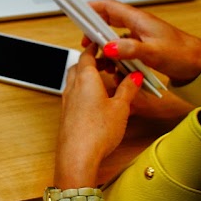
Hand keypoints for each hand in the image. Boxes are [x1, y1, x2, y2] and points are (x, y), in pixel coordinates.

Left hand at [54, 45, 141, 188]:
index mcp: (85, 78)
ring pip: (75, 81)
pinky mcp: (66, 115)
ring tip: (105, 81)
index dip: (95, 47)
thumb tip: (134, 77)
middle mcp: (72, 87)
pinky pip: (74, 95)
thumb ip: (128, 89)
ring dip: (88, 77)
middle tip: (109, 63)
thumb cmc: (97, 132)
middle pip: (79, 66)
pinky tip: (97, 102)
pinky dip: (84, 92)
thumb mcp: (120, 108)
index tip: (103, 43)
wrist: (77, 157)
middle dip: (93, 61)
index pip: (87, 54)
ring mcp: (67, 102)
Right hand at [86, 0, 200, 85]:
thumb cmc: (181, 54)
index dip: (92, 7)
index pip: (109, 6)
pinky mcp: (143, 46)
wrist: (198, 64)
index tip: (78, 12)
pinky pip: (122, 47)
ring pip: (113, 34)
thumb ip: (130, 49)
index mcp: (138, 20)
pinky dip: (114, 55)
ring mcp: (140, 35)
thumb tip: (108, 47)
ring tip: (99, 59)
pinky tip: (114, 67)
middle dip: (93, 29)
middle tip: (85, 42)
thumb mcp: (153, 52)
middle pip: (108, 19)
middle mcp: (137, 24)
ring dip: (104, 45)